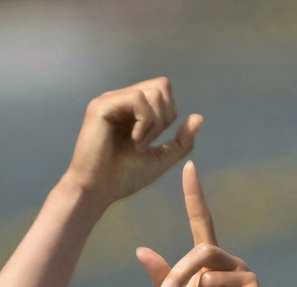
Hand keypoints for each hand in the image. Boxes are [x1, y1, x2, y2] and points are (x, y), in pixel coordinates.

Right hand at [65, 76, 199, 204]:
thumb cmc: (123, 177)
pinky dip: (144, 122)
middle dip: (164, 116)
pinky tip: (134, 140)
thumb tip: (199, 117)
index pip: (163, 91)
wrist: (97, 192)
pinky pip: (138, 99)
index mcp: (132, 109)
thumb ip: (180, 141)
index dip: (168, 114)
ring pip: (153, 92)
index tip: (153, 141)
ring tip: (138, 144)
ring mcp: (111, 101)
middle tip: (147, 142)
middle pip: (162, 85)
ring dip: (154, 123)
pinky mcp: (102, 106)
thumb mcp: (160, 159)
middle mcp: (121, 100)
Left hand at [138, 165, 261, 286]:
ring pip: (210, 278)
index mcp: (210, 262)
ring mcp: (248, 277)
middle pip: (203, 253)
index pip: (202, 221)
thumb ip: (161, 278)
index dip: (195, 195)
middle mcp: (232, 263)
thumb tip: (141, 250)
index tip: (189, 166)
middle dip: (180, 277)